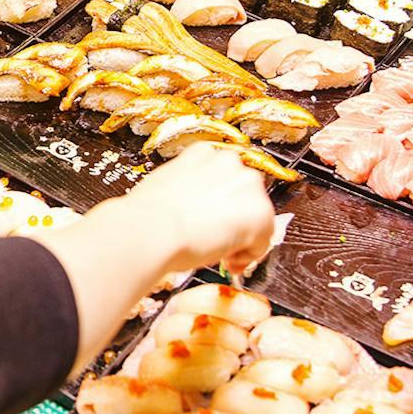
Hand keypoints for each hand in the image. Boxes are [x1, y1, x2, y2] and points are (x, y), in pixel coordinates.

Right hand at [122, 142, 280, 277]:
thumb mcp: (164, 189)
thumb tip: (189, 209)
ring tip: (221, 253)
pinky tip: (229, 260)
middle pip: (245, 193)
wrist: (152, 230)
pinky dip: (251, 254)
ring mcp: (247, 185)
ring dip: (244, 236)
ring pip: (258, 215)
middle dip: (235, 218)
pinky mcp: (259, 213)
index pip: (224, 177)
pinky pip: (264, 239)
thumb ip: (186, 192)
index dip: (219, 204)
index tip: (210, 221)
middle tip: (217, 241)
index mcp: (203, 153)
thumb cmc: (148, 216)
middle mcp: (229, 162)